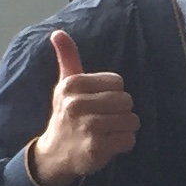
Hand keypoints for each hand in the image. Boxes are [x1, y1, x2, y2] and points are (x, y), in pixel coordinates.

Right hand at [27, 29, 139, 185]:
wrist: (54, 154)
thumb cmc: (66, 114)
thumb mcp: (64, 85)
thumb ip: (67, 57)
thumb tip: (58, 32)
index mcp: (72, 85)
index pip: (118, 82)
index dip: (114, 93)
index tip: (98, 102)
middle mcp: (77, 104)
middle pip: (126, 100)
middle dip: (122, 111)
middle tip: (106, 118)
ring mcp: (87, 127)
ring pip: (131, 120)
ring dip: (125, 128)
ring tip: (108, 131)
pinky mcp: (96, 148)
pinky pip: (129, 139)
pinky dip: (124, 143)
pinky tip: (110, 143)